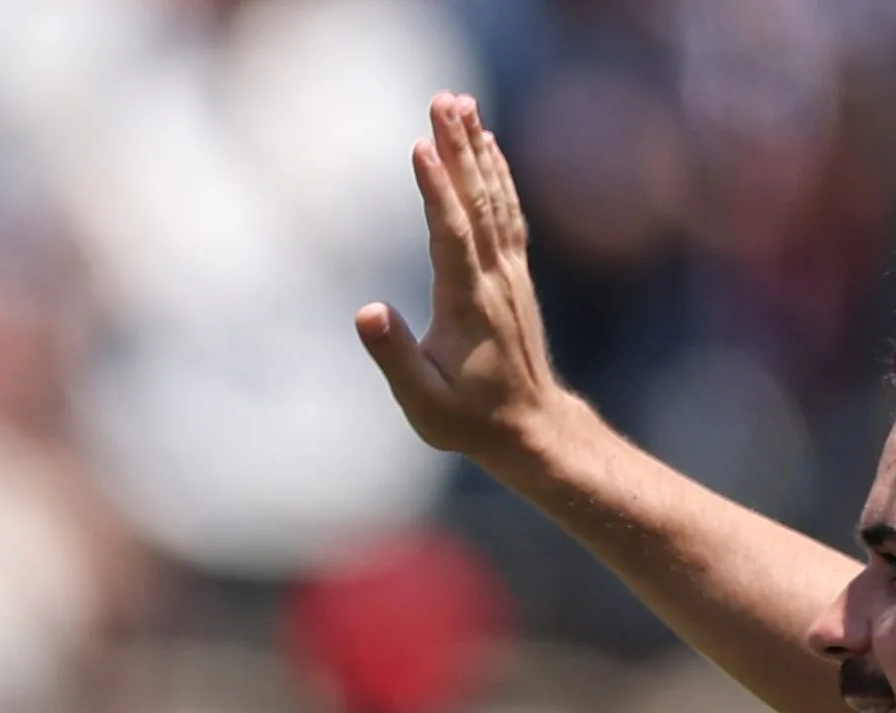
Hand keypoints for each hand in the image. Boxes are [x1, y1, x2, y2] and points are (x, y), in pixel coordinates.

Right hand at [355, 92, 572, 466]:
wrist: (530, 428)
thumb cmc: (467, 419)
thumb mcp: (420, 401)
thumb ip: (393, 355)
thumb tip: (366, 311)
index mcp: (467, 303)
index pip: (452, 234)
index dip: (437, 189)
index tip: (422, 145)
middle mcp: (494, 278)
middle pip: (477, 201)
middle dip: (459, 147)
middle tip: (443, 100)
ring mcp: (509, 273)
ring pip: (495, 199)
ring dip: (477, 149)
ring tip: (462, 105)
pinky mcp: (514, 274)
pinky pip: (508, 212)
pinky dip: (498, 174)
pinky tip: (489, 147)